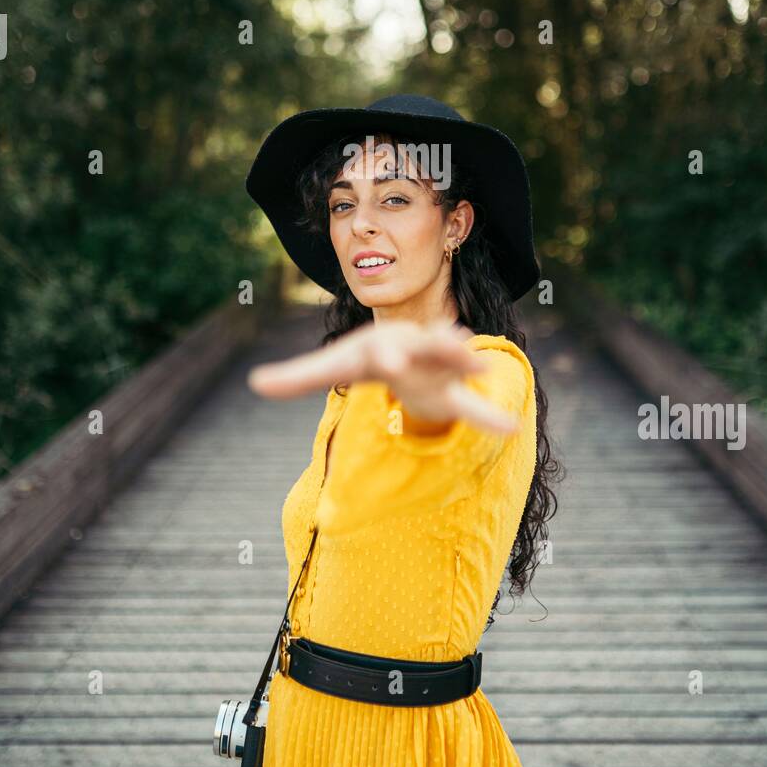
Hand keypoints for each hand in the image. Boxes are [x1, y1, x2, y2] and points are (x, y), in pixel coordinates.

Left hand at [247, 318, 520, 434]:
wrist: (405, 347)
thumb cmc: (366, 358)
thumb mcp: (335, 368)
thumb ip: (297, 378)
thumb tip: (255, 382)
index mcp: (380, 345)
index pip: (378, 350)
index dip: (384, 356)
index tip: (389, 364)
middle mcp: (412, 347)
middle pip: (424, 346)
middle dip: (437, 346)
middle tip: (453, 341)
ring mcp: (436, 365)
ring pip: (453, 359)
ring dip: (467, 360)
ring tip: (483, 367)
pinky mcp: (452, 389)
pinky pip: (471, 404)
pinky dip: (490, 415)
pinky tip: (511, 426)